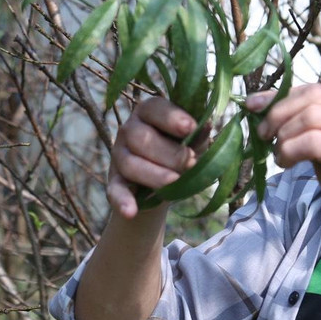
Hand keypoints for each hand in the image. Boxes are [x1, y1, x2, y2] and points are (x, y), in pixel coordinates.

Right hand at [107, 97, 206, 217]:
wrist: (164, 183)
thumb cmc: (181, 152)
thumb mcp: (192, 142)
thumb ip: (197, 135)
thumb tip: (206, 125)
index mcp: (149, 112)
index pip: (155, 108)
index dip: (172, 117)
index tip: (191, 127)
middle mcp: (129, 130)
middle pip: (140, 137)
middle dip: (168, 152)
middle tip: (191, 162)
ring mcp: (119, 156)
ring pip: (130, 163)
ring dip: (154, 174)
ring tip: (175, 181)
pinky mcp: (115, 181)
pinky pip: (114, 190)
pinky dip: (122, 201)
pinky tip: (131, 211)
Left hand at [250, 84, 320, 237]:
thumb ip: (312, 128)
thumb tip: (268, 113)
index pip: (315, 89)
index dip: (280, 96)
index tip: (253, 106)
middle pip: (311, 99)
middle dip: (278, 115)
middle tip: (264, 136)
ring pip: (310, 118)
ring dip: (284, 137)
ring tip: (279, 156)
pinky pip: (315, 144)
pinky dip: (292, 150)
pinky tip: (287, 163)